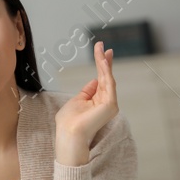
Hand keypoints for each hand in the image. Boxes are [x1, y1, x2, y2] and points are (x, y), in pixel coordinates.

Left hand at [54, 41, 118, 165]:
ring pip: (108, 78)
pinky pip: (109, 83)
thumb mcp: (77, 101)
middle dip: (104, 60)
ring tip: (101, 49)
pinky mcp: (110, 105)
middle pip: (106, 76)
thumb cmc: (69, 121)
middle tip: (103, 46)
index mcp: (97, 101)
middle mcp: (106, 102)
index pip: (102, 79)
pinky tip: (103, 60)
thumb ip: (86, 91)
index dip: (102, 65)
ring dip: (104, 62)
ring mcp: (110, 104)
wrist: (69, 133)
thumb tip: (94, 81)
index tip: (101, 51)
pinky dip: (106, 71)